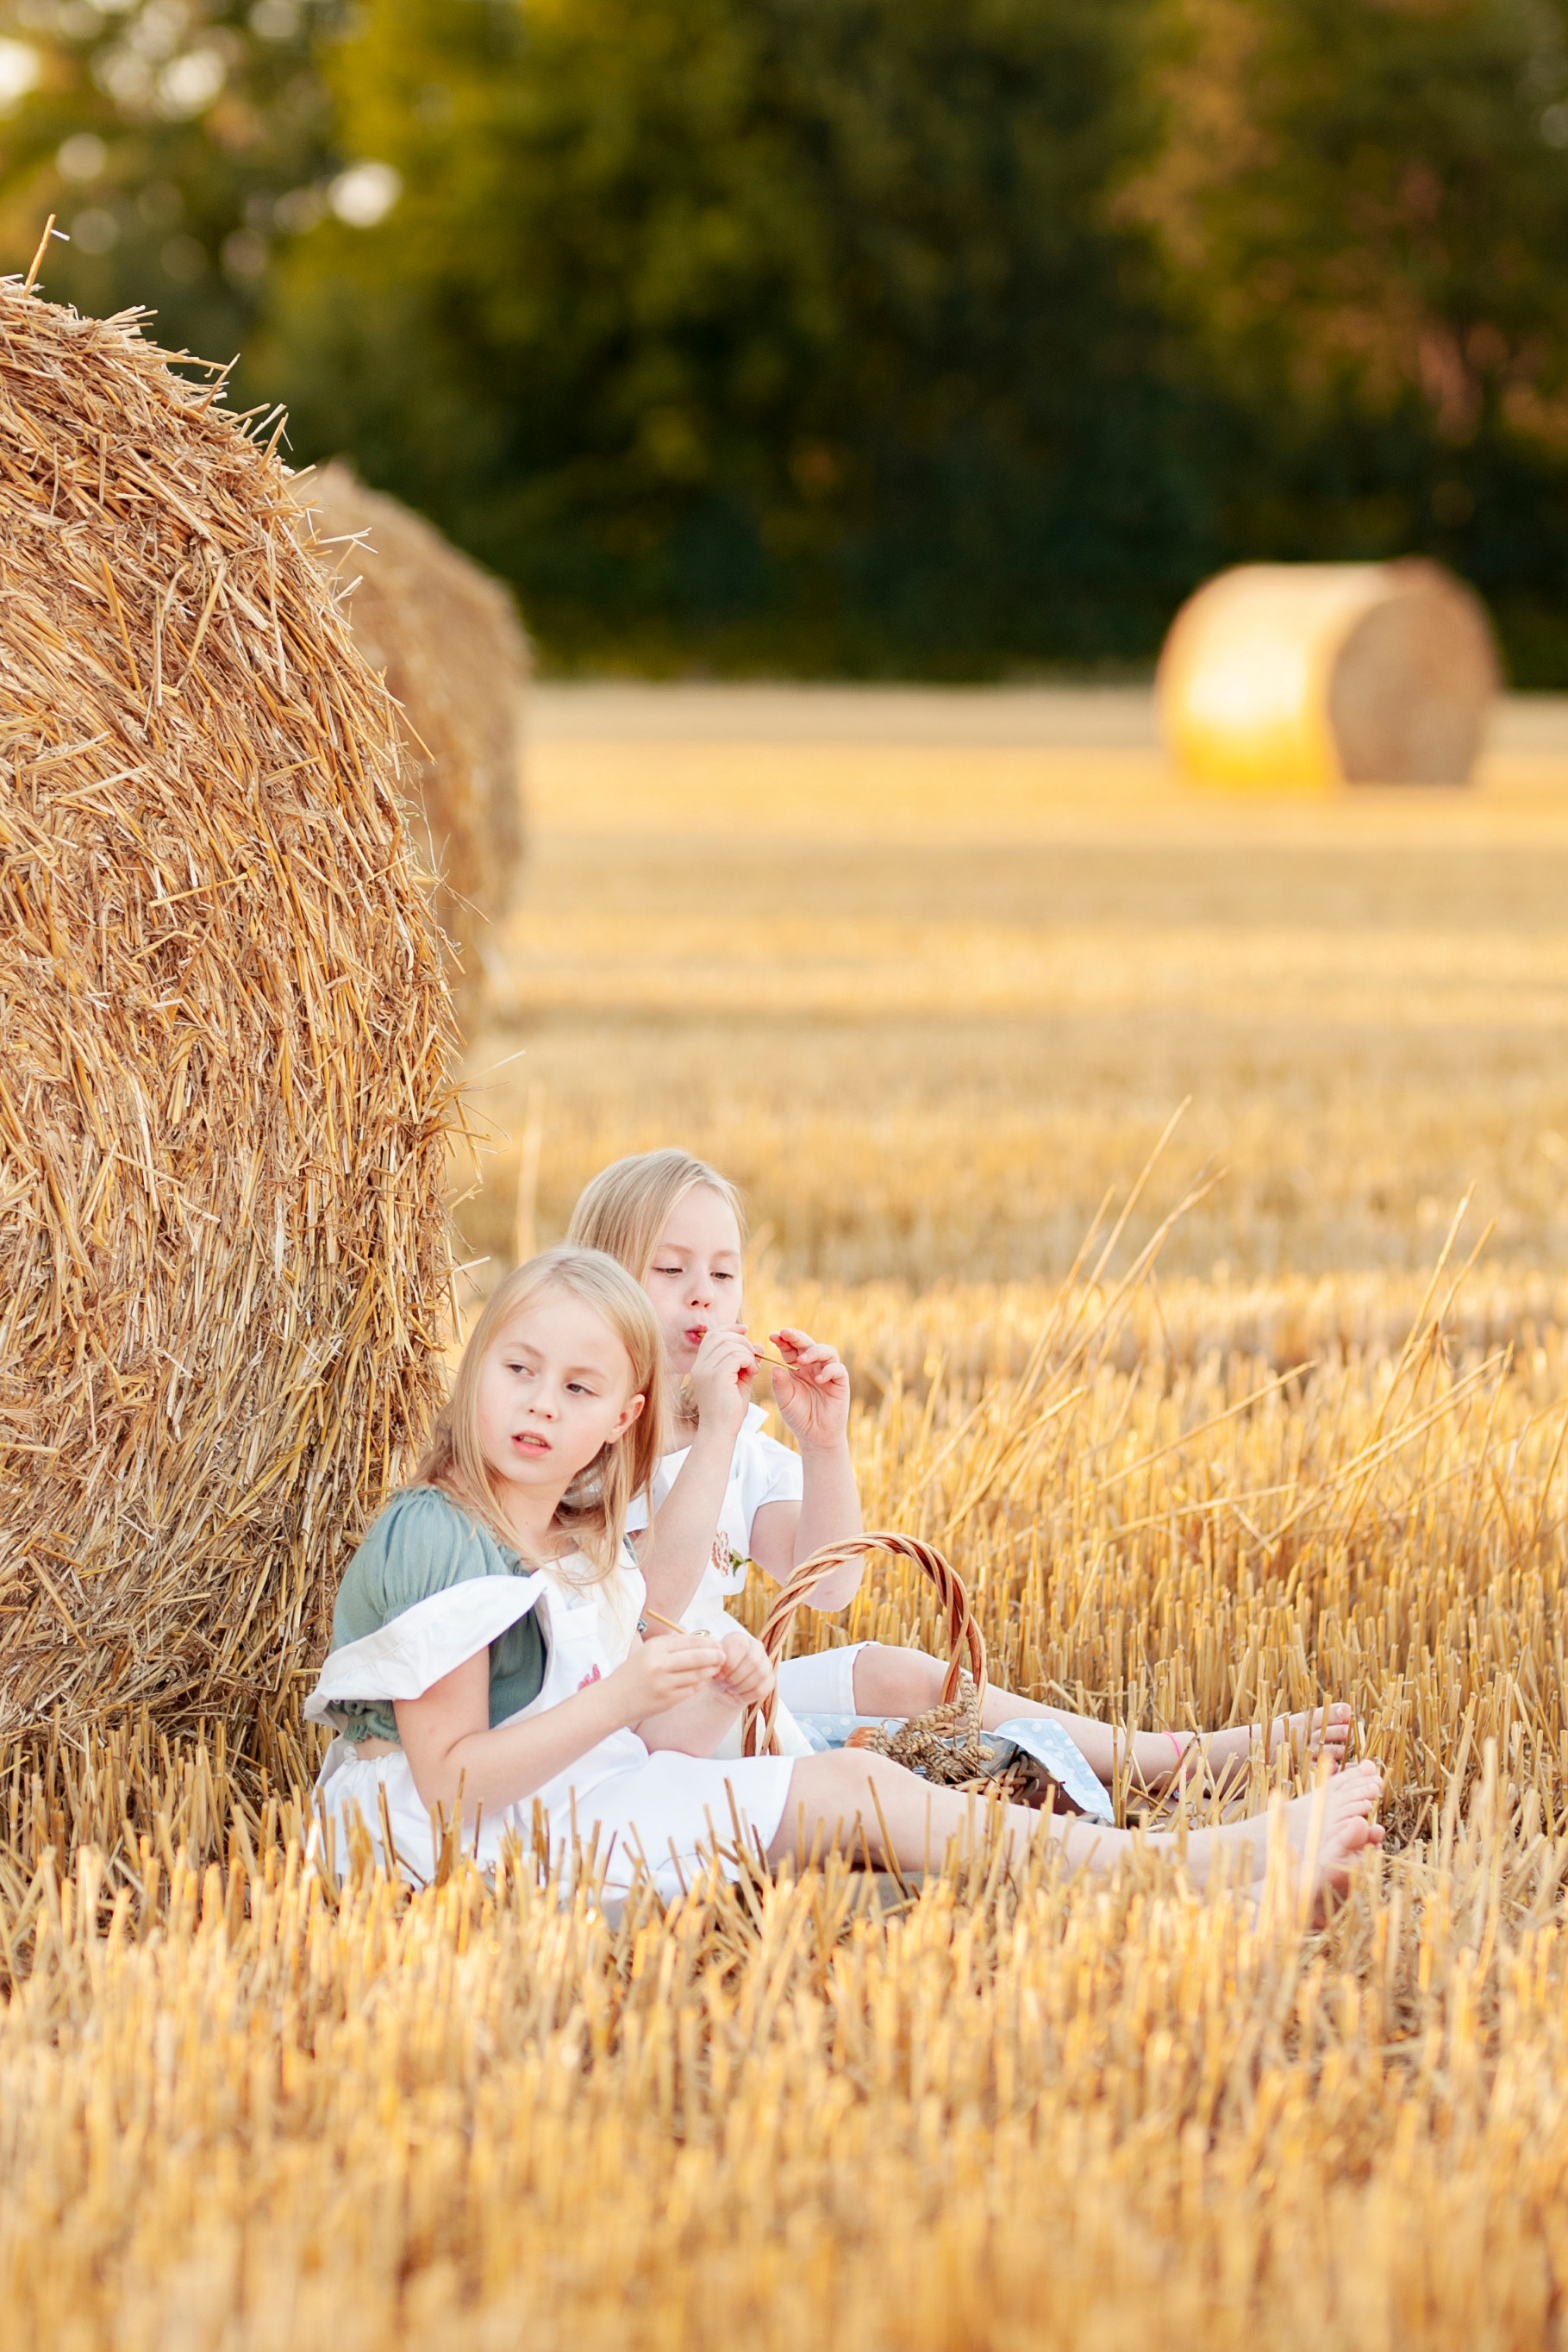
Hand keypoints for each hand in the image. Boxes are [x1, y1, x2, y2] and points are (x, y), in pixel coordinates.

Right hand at [611, 1632, 721, 1721]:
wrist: (613, 1700)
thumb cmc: (632, 1674)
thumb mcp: (646, 1652)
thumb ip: (670, 1647)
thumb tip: (701, 1642)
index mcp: (654, 1647)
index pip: (689, 1640)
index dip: (707, 1642)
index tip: (716, 1644)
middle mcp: (659, 1663)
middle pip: (697, 1656)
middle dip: (714, 1655)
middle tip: (723, 1655)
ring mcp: (664, 1683)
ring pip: (697, 1674)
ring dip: (710, 1670)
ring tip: (716, 1668)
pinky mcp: (668, 1699)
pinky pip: (692, 1689)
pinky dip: (700, 1684)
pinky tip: (703, 1680)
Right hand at [686, 1324, 757, 1440]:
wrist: (719, 1432)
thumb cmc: (728, 1410)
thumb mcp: (738, 1381)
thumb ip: (744, 1363)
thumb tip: (757, 1346)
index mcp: (701, 1365)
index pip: (712, 1335)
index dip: (729, 1328)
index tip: (745, 1330)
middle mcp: (699, 1365)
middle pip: (720, 1335)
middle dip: (741, 1339)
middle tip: (753, 1353)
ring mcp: (706, 1370)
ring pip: (730, 1344)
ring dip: (747, 1352)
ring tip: (753, 1367)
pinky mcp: (716, 1377)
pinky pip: (736, 1356)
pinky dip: (748, 1360)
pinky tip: (752, 1371)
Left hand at [712, 1628, 773, 1707]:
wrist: (723, 1688)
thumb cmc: (716, 1673)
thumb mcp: (711, 1666)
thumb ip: (715, 1661)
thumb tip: (720, 1664)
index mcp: (740, 1639)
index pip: (741, 1645)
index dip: (730, 1663)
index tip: (719, 1675)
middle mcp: (756, 1647)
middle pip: (753, 1661)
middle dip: (735, 1677)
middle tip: (725, 1683)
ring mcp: (766, 1663)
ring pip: (760, 1674)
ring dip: (741, 1686)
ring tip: (730, 1688)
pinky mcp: (770, 1680)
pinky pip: (762, 1689)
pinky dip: (746, 1695)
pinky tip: (738, 1694)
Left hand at [767, 1328, 849, 1451]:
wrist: (815, 1436)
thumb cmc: (799, 1417)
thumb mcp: (785, 1401)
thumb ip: (780, 1385)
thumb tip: (775, 1368)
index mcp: (797, 1368)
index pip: (790, 1349)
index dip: (783, 1340)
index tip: (772, 1336)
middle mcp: (813, 1367)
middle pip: (808, 1344)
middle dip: (797, 1337)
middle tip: (785, 1334)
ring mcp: (828, 1372)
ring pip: (827, 1351)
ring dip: (814, 1352)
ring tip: (802, 1361)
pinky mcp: (840, 1382)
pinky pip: (838, 1369)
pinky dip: (829, 1370)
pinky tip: (819, 1379)